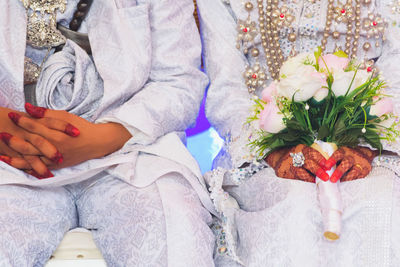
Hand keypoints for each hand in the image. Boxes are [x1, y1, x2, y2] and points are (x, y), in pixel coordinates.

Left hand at [8, 103, 131, 168]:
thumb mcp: (66, 117)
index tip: (11, 114)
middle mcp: (55, 148)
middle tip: (1, 134)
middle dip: (13, 139)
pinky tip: (16, 167)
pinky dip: (27, 169)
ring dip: (14, 158)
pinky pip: (39, 169)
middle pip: (30, 144)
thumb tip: (28, 108)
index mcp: (58, 134)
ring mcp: (55, 159)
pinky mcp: (57, 166)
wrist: (97, 143)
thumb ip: (46, 113)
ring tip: (0, 156)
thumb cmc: (81, 128)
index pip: (36, 126)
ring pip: (31, 160)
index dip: (22, 120)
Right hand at [265, 144, 328, 182]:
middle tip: (326, 177)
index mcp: (300, 148)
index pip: (312, 153)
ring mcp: (287, 165)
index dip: (320, 159)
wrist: (277, 157)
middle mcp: (293, 155)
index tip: (327, 166)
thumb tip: (327, 166)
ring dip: (311, 178)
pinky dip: (304, 180)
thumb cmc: (294, 155)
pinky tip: (310, 181)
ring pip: (301, 173)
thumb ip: (313, 157)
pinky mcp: (283, 173)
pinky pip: (296, 178)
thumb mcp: (303, 151)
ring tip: (318, 181)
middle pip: (307, 163)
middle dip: (318, 171)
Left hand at [325, 146, 377, 181]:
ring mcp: (360, 163)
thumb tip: (321, 169)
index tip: (326, 166)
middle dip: (339, 172)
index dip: (332, 160)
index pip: (338, 154)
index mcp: (344, 151)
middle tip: (332, 180)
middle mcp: (352, 156)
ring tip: (340, 183)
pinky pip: (359, 176)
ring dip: (346, 178)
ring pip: (354, 170)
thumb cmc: (346, 156)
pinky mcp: (365, 170)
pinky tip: (347, 184)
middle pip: (346, 163)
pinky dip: (353, 180)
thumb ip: (332, 161)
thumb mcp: (340, 155)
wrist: (364, 154)